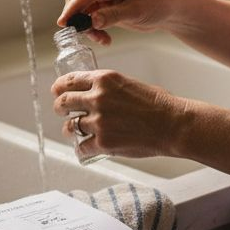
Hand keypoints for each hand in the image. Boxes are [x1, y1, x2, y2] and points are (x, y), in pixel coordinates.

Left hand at [52, 69, 186, 158]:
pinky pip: (81, 147)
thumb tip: (93, 93)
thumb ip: (108, 88)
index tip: (56, 90)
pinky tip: (86, 149)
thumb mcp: (129, 84)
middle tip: (61, 111)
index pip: (70, 80)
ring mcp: (99, 121)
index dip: (59, 86)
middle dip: (59, 107)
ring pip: (70, 127)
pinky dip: (82, 149)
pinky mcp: (103, 142)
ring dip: (70, 129)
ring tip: (74, 131)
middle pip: (64, 102)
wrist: (173, 124)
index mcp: (104, 80)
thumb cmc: (158, 104)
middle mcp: (98, 98)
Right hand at [56, 0, 174, 45]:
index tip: (63, 22)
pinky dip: (94, 29)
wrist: (168, 10)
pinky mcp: (105, 6)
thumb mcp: (136, 11)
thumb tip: (92, 20)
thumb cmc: (157, 4)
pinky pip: (90, 17)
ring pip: (82, 10)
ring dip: (87, 27)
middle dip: (77, 18)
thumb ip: (113, 15)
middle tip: (81, 35)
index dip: (72, 7)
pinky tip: (104, 39)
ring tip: (101, 39)